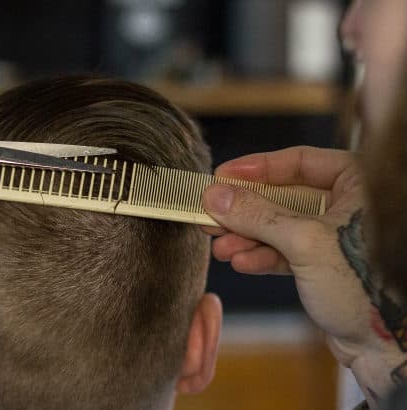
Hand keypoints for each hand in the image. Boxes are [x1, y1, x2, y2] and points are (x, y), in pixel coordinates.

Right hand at [202, 146, 406, 404]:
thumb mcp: (305, 242)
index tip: (221, 176)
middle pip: (283, 195)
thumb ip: (257, 215)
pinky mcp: (324, 264)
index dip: (256, 168)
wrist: (386, 347)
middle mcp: (348, 205)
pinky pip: (285, 251)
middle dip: (245, 210)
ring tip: (220, 248)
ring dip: (247, 237)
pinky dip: (261, 256)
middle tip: (211, 215)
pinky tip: (241, 262)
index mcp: (359, 184)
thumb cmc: (366, 286)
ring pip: (280, 226)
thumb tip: (216, 195)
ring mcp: (335, 236)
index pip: (299, 162)